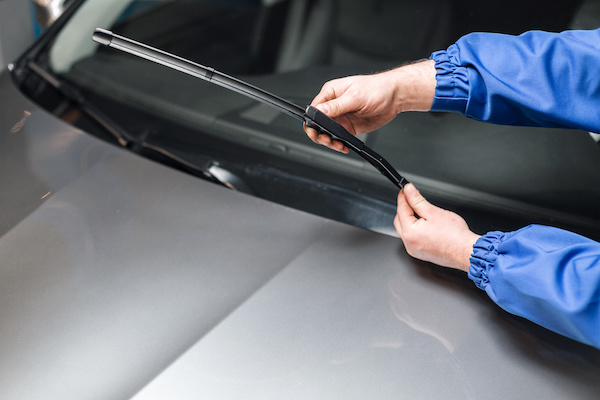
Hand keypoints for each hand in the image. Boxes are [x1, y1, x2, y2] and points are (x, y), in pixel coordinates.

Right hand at [303, 60, 435, 152]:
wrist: (395, 97)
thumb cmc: (377, 89)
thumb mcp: (355, 96)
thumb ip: (337, 105)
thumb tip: (320, 111)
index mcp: (331, 93)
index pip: (314, 109)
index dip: (312, 122)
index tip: (317, 130)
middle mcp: (334, 106)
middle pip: (317, 124)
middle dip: (318, 134)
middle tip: (326, 140)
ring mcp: (341, 117)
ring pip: (327, 133)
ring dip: (329, 142)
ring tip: (337, 145)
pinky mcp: (349, 127)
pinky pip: (339, 138)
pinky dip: (339, 144)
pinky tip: (343, 146)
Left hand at [394, 184, 480, 271]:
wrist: (466, 251)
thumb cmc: (454, 235)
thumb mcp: (433, 212)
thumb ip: (417, 200)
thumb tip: (408, 191)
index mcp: (409, 232)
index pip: (401, 209)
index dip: (403, 197)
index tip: (405, 189)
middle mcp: (409, 243)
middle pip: (400, 220)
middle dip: (405, 208)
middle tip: (414, 198)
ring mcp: (414, 250)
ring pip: (406, 230)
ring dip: (410, 219)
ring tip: (423, 212)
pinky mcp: (421, 253)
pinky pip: (413, 238)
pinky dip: (416, 230)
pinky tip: (426, 225)